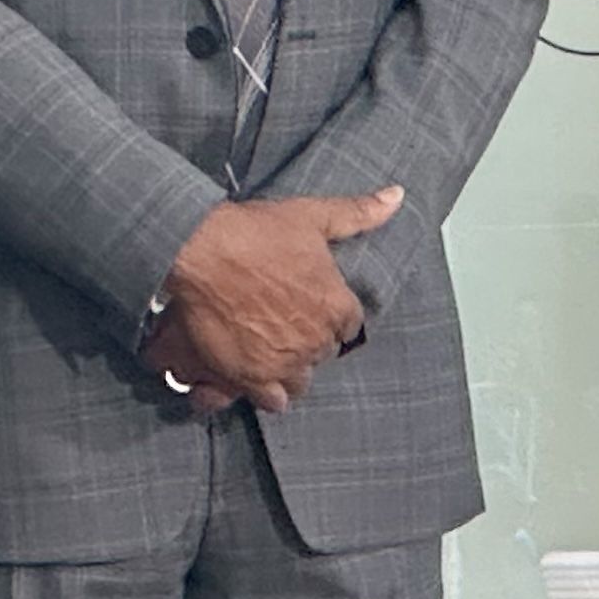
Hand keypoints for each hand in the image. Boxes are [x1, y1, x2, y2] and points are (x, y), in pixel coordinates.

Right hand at [157, 190, 402, 412]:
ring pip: (299, 381)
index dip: (330, 316)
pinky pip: (270, 400)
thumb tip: (396, 197)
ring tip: (268, 351)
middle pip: (322, 353)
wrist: (202, 251)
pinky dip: (265, 392)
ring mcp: (284, 362)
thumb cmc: (254, 233)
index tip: (311, 306)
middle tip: (282, 322)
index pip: (348, 325)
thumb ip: (357, 213)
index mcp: (336, 306)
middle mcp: (316, 340)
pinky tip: (255, 377)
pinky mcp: (251, 377)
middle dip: (306, 341)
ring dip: (289, 369)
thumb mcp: (310, 217)